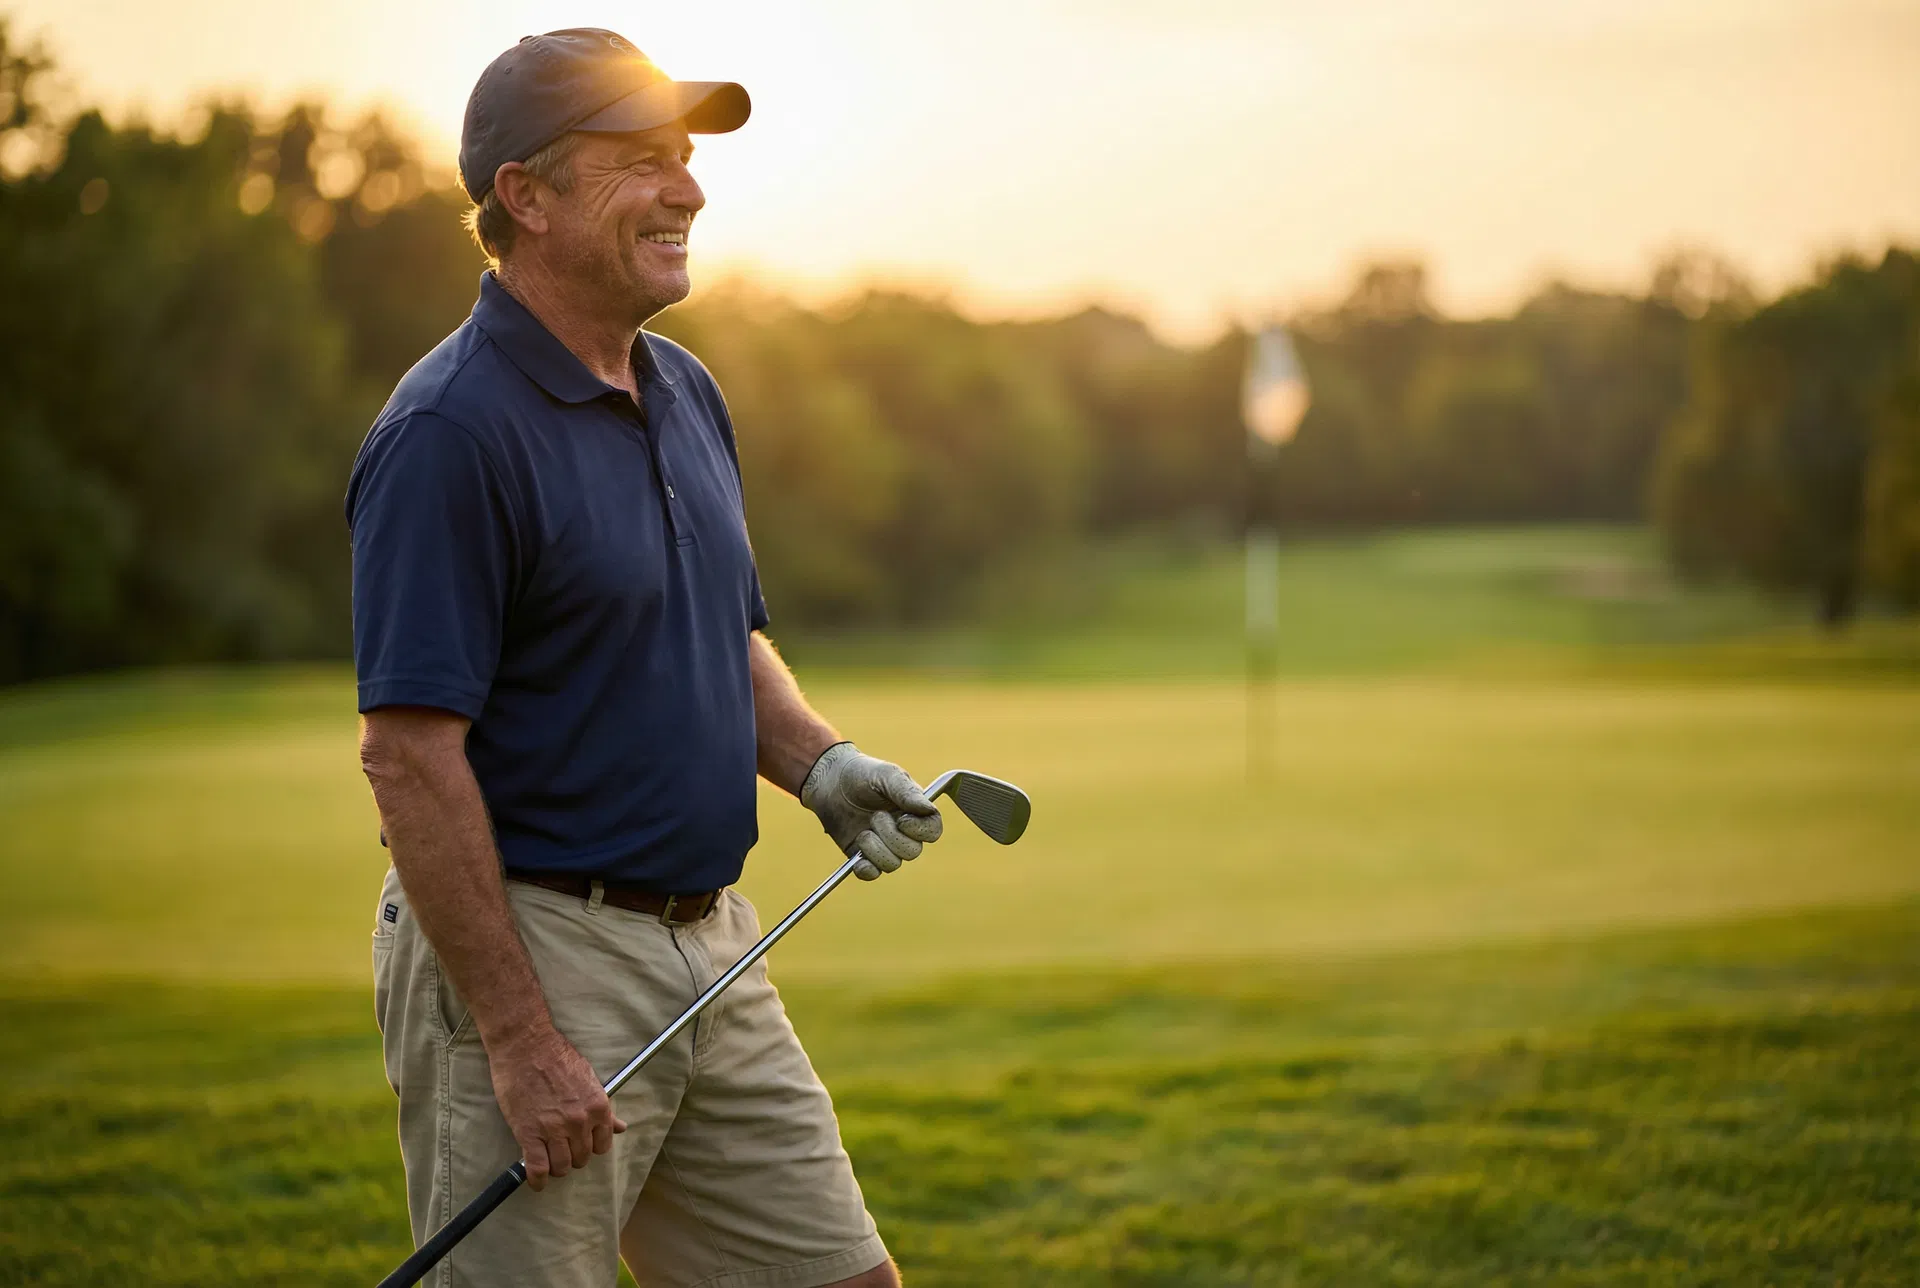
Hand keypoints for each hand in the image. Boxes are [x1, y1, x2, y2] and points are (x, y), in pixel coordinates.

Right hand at [487, 1024, 626, 1189]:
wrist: (526, 1046)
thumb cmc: (556, 1057)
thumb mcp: (588, 1078)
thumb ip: (603, 1108)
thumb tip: (620, 1127)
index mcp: (597, 1107)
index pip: (602, 1145)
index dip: (590, 1147)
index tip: (581, 1145)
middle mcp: (579, 1121)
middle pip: (581, 1158)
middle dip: (572, 1157)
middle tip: (561, 1149)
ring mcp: (554, 1129)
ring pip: (561, 1166)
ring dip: (555, 1167)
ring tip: (548, 1160)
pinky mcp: (529, 1133)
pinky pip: (537, 1168)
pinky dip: (537, 1179)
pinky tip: (536, 1181)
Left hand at [801, 742, 942, 879]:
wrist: (829, 781)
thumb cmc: (863, 773)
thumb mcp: (886, 775)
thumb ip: (907, 792)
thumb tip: (929, 810)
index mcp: (914, 812)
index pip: (932, 831)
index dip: (921, 831)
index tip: (902, 821)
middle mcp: (903, 832)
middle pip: (913, 852)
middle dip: (891, 836)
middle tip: (875, 815)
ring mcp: (883, 845)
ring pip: (893, 864)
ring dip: (876, 849)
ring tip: (863, 831)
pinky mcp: (863, 855)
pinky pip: (872, 873)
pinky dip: (866, 869)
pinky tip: (858, 857)